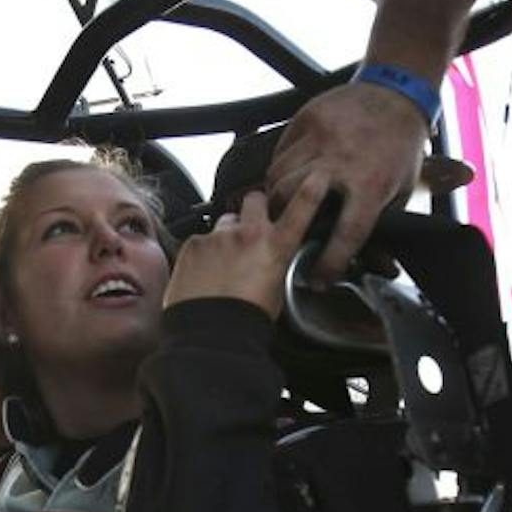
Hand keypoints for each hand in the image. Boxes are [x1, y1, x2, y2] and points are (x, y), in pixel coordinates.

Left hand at [164, 188, 323, 317]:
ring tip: (222, 263)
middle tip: (249, 228)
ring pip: (224, 222)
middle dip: (253, 208)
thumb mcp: (275, 291)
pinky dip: (203, 253)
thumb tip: (269, 261)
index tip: (317, 177)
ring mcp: (219, 236)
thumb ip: (273, 265)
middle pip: (254, 200)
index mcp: (275, 248)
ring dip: (226, 234)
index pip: (300, 210)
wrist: (210, 334)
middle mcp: (249, 234)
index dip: (310, 191)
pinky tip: (203, 274)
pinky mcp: (194, 244)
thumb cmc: (246, 321)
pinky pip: (201, 240)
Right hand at [266, 81, 427, 283]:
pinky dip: (279, 168)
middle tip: (283, 234)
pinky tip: (287, 176)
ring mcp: (320, 136)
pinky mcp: (305, 119)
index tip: (318, 279)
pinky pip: (279, 151)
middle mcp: (341, 160)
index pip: (345, 233)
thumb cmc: (400, 146)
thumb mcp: (402, 188)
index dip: (330, 261)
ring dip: (276, 195)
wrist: (396, 92)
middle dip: (283, 222)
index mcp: (372, 182)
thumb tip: (376, 264)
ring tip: (282, 206)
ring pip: (278, 175)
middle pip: (292, 199)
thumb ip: (382, 221)